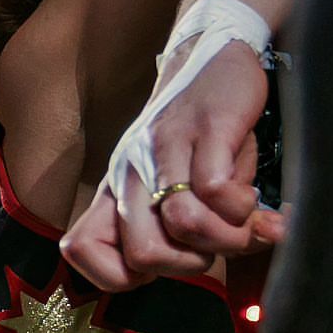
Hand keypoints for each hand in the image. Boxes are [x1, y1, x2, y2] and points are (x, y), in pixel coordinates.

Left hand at [62, 42, 283, 289]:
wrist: (212, 55)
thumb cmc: (198, 138)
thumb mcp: (175, 185)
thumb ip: (192, 230)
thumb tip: (252, 247)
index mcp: (115, 192)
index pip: (80, 250)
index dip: (122, 276)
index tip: (162, 265)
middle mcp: (131, 173)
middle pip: (143, 255)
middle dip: (190, 266)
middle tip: (215, 244)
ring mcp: (165, 150)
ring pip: (183, 224)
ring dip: (226, 237)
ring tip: (242, 219)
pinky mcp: (205, 130)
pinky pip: (215, 191)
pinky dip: (241, 208)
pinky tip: (252, 197)